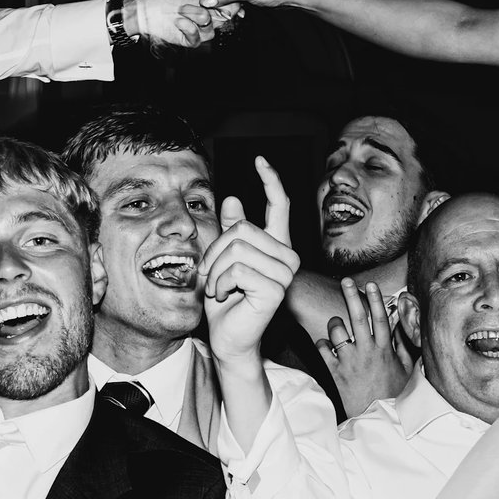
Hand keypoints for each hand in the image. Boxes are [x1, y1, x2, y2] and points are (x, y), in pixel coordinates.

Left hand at [127, 0, 230, 48]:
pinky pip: (198, 38)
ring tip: (181, 9)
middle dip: (213, 4)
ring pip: (211, 26)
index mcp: (212, 0)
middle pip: (227, 15)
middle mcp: (208, 14)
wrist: (148, 6)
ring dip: (196, 15)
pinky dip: (188, 28)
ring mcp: (200, 28)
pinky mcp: (190, 39)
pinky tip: (178, 20)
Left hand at [200, 156, 298, 367]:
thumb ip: (230, 231)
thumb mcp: (222, 259)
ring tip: (220, 287)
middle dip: (216, 251)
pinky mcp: (276, 288)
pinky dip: (221, 283)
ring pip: (237, 248)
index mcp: (275, 245)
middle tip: (212, 274)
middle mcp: (286, 255)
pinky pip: (237, 269)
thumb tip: (232, 198)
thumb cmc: (226, 301)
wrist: (228, 338)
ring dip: (216, 270)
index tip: (260, 159)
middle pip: (242, 228)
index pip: (279, 204)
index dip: (270, 179)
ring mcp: (284, 272)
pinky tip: (226, 296)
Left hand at [318, 276, 413, 416]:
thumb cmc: (392, 393)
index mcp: (384, 350)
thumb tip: (399, 327)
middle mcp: (366, 353)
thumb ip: (402, 346)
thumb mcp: (405, 370)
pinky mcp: (335, 372)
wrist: (376, 417)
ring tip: (336, 322)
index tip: (371, 285)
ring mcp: (349, 362)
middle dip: (351, 296)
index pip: (380, 319)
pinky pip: (323, 351)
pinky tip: (325, 344)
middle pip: (357, 318)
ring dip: (334, 323)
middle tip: (345, 281)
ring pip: (337, 332)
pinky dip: (322, 344)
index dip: (376, 300)